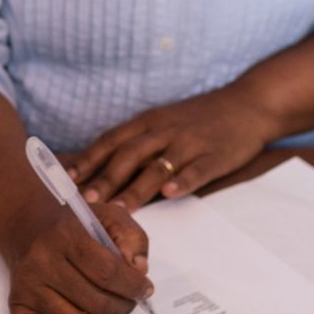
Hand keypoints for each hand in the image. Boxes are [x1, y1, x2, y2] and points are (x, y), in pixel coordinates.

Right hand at [0, 200, 151, 313]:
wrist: (27, 224)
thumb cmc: (73, 223)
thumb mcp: (108, 214)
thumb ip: (131, 237)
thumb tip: (139, 270)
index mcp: (66, 236)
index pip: (107, 271)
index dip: (133, 286)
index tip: (146, 290)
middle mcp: (43, 262)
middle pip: (93, 301)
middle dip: (123, 308)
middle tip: (131, 304)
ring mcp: (28, 286)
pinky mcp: (17, 304)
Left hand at [67, 88, 278, 209]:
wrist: (247, 104)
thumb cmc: (197, 119)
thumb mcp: (161, 123)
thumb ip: (134, 144)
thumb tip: (96, 168)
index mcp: (147, 123)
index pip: (111, 141)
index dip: (88, 160)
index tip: (66, 180)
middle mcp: (164, 130)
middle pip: (128, 155)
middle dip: (105, 179)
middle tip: (85, 202)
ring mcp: (190, 142)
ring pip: (158, 165)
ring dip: (136, 188)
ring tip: (118, 209)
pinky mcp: (215, 154)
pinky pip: (197, 168)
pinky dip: (183, 180)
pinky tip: (170, 192)